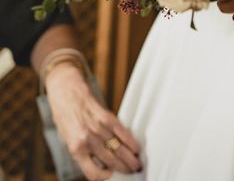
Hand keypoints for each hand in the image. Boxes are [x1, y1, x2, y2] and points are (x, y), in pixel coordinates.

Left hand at [45, 63, 141, 179]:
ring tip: (137, 163)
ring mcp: (99, 129)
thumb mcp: (67, 138)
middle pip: (111, 160)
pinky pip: (122, 133)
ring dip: (131, 158)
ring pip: (119, 149)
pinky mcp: (107, 117)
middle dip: (124, 168)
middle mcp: (88, 140)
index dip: (104, 176)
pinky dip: (131, 142)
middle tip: (133, 171)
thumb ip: (82, 151)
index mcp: (75, 149)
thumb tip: (97, 162)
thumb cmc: (64, 116)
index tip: (110, 175)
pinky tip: (136, 148)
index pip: (93, 172)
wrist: (65, 93)